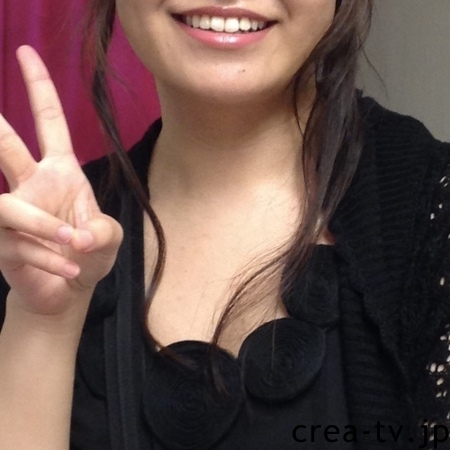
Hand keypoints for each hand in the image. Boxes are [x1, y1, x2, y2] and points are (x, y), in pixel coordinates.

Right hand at [0, 46, 122, 318]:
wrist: (71, 287)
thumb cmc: (91, 254)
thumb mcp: (109, 237)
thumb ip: (102, 231)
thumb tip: (78, 238)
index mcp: (60, 171)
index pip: (49, 123)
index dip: (40, 89)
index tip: (26, 51)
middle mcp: (31, 185)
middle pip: (5, 147)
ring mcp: (14, 213)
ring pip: (8, 206)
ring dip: (43, 225)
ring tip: (74, 242)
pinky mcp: (3, 245)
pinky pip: (19, 246)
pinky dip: (51, 260)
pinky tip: (72, 270)